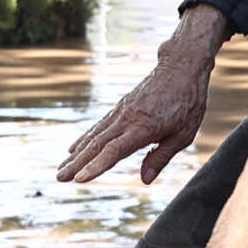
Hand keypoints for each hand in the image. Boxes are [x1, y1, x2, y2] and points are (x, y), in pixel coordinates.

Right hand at [59, 8, 225, 183]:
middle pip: (97, 145)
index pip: (115, 151)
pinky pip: (99, 126)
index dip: (97, 166)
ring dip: (76, 154)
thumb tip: (144, 180)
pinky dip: (84, 138)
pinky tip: (73, 149)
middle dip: (77, 164)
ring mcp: (122, 111)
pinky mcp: (121, 107)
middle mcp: (128, 119)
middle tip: (59, 179)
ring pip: (94, 135)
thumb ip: (161, 157)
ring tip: (61, 170)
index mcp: (144, 128)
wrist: (181, 67)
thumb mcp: (184, 134)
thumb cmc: (188, 102)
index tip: (80, 179)